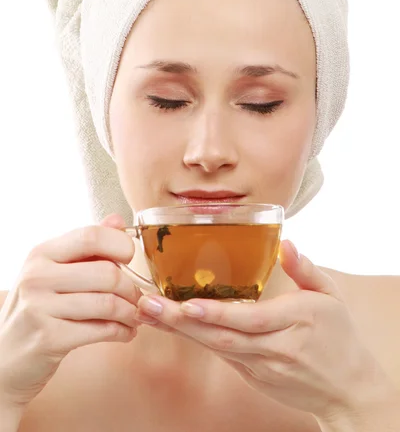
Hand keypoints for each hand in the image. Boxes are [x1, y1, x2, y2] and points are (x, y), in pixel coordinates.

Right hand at [0, 213, 142, 409]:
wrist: (5, 358)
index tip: (129, 258)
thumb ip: (88, 246)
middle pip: (106, 272)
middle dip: (131, 287)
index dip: (120, 244)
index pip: (91, 236)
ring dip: (130, 312)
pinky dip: (122, 332)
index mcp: (42, 253)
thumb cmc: (38, 308)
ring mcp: (40, 308)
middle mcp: (37, 276)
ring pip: (107, 303)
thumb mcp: (55, 271)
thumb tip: (118, 219)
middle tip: (137, 298)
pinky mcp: (48, 339)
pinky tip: (125, 332)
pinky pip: (101, 330)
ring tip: (134, 316)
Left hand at [136, 240, 385, 420]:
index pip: (252, 319)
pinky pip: (220, 354)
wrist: (347, 389)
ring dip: (181, 332)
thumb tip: (285, 244)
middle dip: (182, 323)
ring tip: (150, 313)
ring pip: (216, 348)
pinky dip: (195, 340)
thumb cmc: (339, 337)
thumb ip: (305, 269)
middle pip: (224, 337)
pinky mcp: (252, 374)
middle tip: (149, 305)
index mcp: (296, 322)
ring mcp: (261, 365)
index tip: (188, 304)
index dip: (218, 314)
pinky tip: (171, 325)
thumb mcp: (331, 296)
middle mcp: (274, 347)